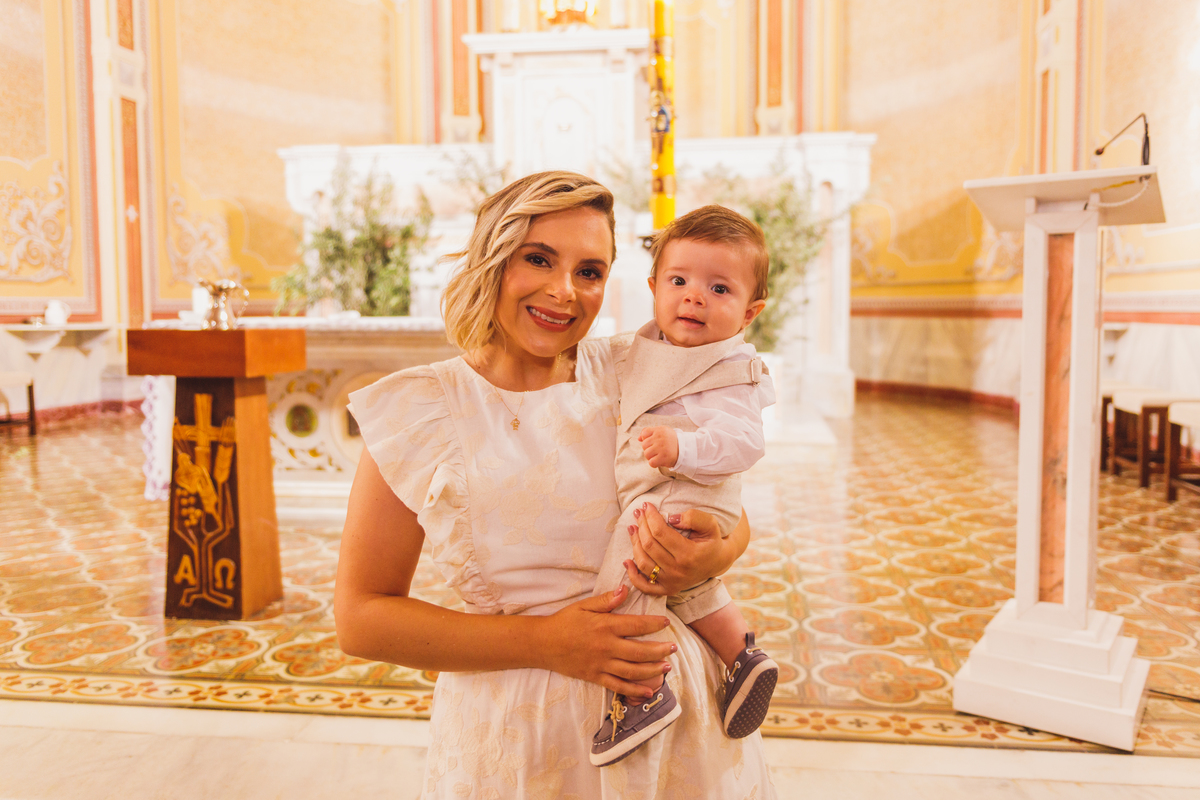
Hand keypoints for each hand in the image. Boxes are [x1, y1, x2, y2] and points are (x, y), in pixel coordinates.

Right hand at [536, 585, 675, 698]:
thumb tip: (625, 590)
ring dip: (652, 670)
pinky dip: (634, 690)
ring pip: (633, 670)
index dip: (654, 624)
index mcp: (605, 626)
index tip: (666, 623)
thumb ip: (606, 600)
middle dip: (660, 650)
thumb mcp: (583, 606)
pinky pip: (618, 686)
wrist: (542, 644)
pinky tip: (647, 692)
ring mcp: (601, 664)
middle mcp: (606, 646)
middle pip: (640, 651)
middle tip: (674, 648)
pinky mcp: (595, 677)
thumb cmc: (564, 622)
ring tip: (667, 667)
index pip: (636, 624)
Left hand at [622, 504, 732, 596]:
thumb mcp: (710, 524)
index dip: (650, 517)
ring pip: (643, 562)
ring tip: (633, 528)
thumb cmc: (712, 540)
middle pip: (649, 545)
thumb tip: (672, 518)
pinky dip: (632, 575)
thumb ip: (694, 517)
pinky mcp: (666, 590)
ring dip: (634, 543)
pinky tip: (627, 561)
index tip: (647, 505)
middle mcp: (678, 571)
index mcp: (689, 555)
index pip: (660, 533)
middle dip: (641, 525)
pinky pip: (644, 586)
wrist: (717, 562)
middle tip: (638, 512)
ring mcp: (671, 583)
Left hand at [638, 426, 678, 469]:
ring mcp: (662, 448)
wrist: (685, 450)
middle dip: (649, 448)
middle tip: (658, 450)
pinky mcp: (664, 458)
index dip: (647, 439)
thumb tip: (638, 438)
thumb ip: (649, 432)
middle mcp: (660, 438)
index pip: (644, 434)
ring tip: (659, 455)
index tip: (654, 442)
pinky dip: (654, 463)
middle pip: (644, 445)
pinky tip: (660, 461)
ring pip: (646, 454)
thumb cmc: (671, 441)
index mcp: (660, 430)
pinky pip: (651, 462)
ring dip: (651, 456)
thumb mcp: (662, 432)